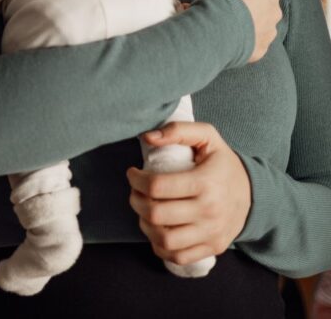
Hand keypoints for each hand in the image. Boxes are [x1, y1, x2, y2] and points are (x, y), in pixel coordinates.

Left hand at [126, 121, 251, 266]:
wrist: (255, 194)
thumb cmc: (223, 164)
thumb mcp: (208, 137)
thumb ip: (178, 130)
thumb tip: (147, 138)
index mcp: (205, 182)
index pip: (156, 186)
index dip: (135, 179)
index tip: (133, 173)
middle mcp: (209, 211)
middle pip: (156, 214)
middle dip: (135, 200)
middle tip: (136, 191)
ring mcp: (212, 233)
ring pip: (163, 239)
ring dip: (145, 224)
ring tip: (145, 210)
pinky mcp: (213, 248)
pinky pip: (177, 256)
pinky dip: (159, 246)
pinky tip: (158, 229)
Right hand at [198, 0, 281, 62]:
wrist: (215, 31)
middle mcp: (275, 10)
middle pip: (255, 3)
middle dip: (238, 3)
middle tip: (217, 4)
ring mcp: (268, 32)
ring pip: (252, 24)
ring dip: (237, 22)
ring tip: (216, 21)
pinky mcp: (259, 50)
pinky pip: (247, 42)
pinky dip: (236, 39)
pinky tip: (221, 36)